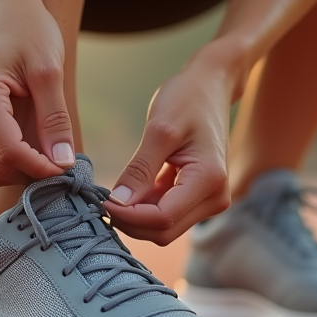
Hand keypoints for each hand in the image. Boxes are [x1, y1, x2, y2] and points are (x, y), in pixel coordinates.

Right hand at [0, 0, 75, 184]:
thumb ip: (55, 119)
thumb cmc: (29, 31)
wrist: (2, 8)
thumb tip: (63, 162)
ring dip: (16, 169)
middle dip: (30, 170)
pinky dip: (1, 163)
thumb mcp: (49, 71)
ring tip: (43, 149)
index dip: (40, 167)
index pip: (9, 152)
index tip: (66, 167)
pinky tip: (25, 146)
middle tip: (59, 158)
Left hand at [104, 44, 244, 244]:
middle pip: (164, 230)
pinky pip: (168, 213)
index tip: (100, 201)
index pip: (162, 218)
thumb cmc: (187, 99)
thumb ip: (139, 170)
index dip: (128, 216)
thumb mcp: (159, 130)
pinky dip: (146, 206)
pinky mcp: (200, 196)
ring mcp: (210, 199)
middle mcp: (216, 197)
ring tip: (113, 193)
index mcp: (209, 180)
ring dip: (136, 216)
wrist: (211, 86)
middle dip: (130, 221)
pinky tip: (131, 188)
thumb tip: (117, 204)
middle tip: (101, 200)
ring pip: (165, 227)